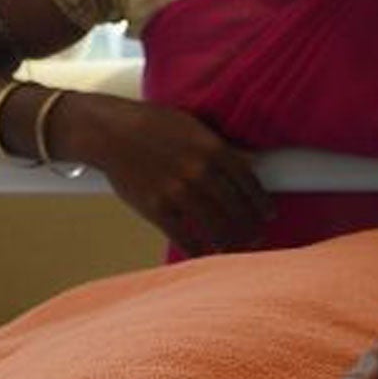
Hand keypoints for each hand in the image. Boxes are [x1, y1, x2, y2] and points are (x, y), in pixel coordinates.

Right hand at [65, 95, 273, 254]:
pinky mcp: (157, 209)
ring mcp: (179, 192)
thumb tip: (245, 166)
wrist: (109, 132)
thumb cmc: (151, 125)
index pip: (249, 183)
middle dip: (250, 227)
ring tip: (237, 247)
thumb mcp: (193, 126)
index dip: (261, 202)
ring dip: (231, 242)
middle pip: (237, 209)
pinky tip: (205, 254)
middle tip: (257, 236)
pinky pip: (186, 238)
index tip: (268, 214)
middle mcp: (201, 172)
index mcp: (214, 149)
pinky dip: (199, 250)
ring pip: (217, 227)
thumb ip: (217, 147)